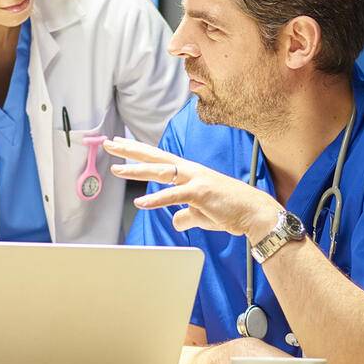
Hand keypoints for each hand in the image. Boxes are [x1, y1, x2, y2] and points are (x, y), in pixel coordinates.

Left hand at [104, 137, 282, 238]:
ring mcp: (196, 180)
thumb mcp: (201, 213)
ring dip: (137, 170)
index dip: (137, 151)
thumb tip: (175, 220)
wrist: (255, 214)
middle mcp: (190, 171)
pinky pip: (174, 196)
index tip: (119, 145)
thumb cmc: (230, 211)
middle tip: (109, 143)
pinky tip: (140, 204)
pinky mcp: (201, 193)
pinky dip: (157, 199)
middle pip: (155, 157)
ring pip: (161, 172)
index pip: (158, 158)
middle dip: (130, 150)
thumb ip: (186, 214)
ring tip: (117, 169)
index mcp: (189, 173)